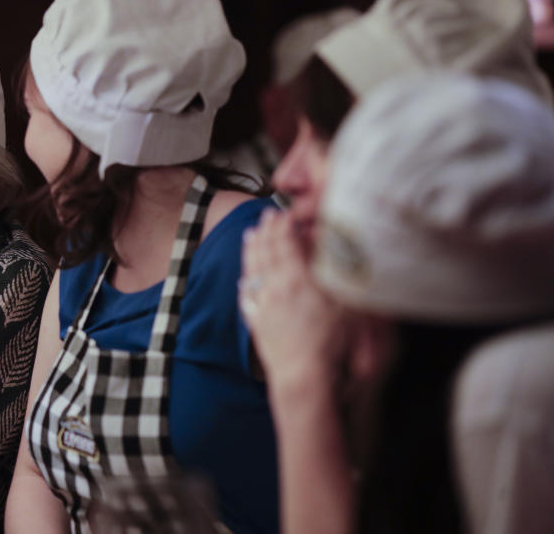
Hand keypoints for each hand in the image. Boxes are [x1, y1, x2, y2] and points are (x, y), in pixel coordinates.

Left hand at [241, 209, 346, 393]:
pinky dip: (245, 284)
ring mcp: (264, 306)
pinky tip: (244, 280)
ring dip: (251, 250)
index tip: (283, 213)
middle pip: (266, 252)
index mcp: (298, 280)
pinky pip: (246, 298)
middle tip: (266, 217)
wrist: (305, 378)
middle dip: (266, 231)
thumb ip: (337, 274)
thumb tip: (332, 250)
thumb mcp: (347, 304)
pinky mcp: (258, 325)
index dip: (283, 225)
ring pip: (252, 270)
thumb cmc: (332, 345)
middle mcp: (276, 288)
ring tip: (249, 236)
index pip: (285, 243)